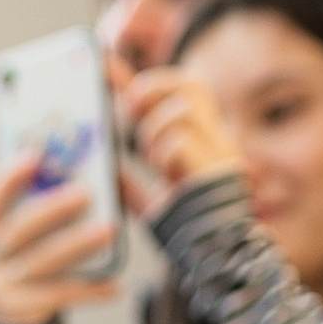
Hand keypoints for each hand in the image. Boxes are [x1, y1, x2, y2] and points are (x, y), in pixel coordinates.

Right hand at [0, 148, 121, 323]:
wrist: (13, 321)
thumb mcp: (24, 242)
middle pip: (17, 231)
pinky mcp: (19, 314)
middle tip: (85, 193)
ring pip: (41, 263)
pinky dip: (89, 291)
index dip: (8, 180)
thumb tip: (81, 179)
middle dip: (52, 208)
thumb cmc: (26, 268)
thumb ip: (42, 212)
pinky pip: (59, 296)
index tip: (35, 156)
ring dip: (77, 244)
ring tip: (109, 230)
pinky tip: (114, 287)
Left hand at [112, 60, 240, 220]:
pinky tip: (168, 176)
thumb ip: (134, 185)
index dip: (137, 79)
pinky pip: (179, 141)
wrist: (219, 259)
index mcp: (202, 141)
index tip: (102, 64)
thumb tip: (108, 173)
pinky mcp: (216, 166)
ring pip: (184, 107)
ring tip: (153, 160)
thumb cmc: (190, 233)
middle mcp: (216, 137)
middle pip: (191, 84)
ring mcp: (219, 149)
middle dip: (155, 89)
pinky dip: (164, 155)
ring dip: (156, 129)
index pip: (172, 96)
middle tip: (132, 112)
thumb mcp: (154, 204)